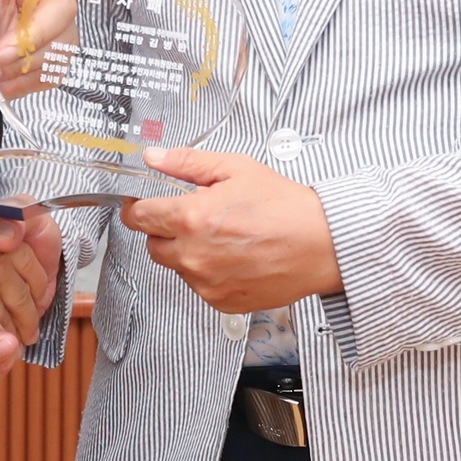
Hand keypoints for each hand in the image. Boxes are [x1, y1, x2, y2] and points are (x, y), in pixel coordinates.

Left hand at [121, 147, 342, 314]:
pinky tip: (235, 256)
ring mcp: (207, 283)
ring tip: (224, 236)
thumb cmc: (285, 207)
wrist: (322, 244)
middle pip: (153, 245)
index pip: (138, 218)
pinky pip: (200, 286)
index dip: (138, 207)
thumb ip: (187, 163)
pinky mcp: (222, 302)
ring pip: (177, 266)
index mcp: (192, 219)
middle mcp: (193, 256)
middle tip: (195, 216)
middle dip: (165, 230)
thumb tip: (155, 157)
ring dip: (188, 252)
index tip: (143, 204)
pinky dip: (209, 272)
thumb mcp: (235, 169)